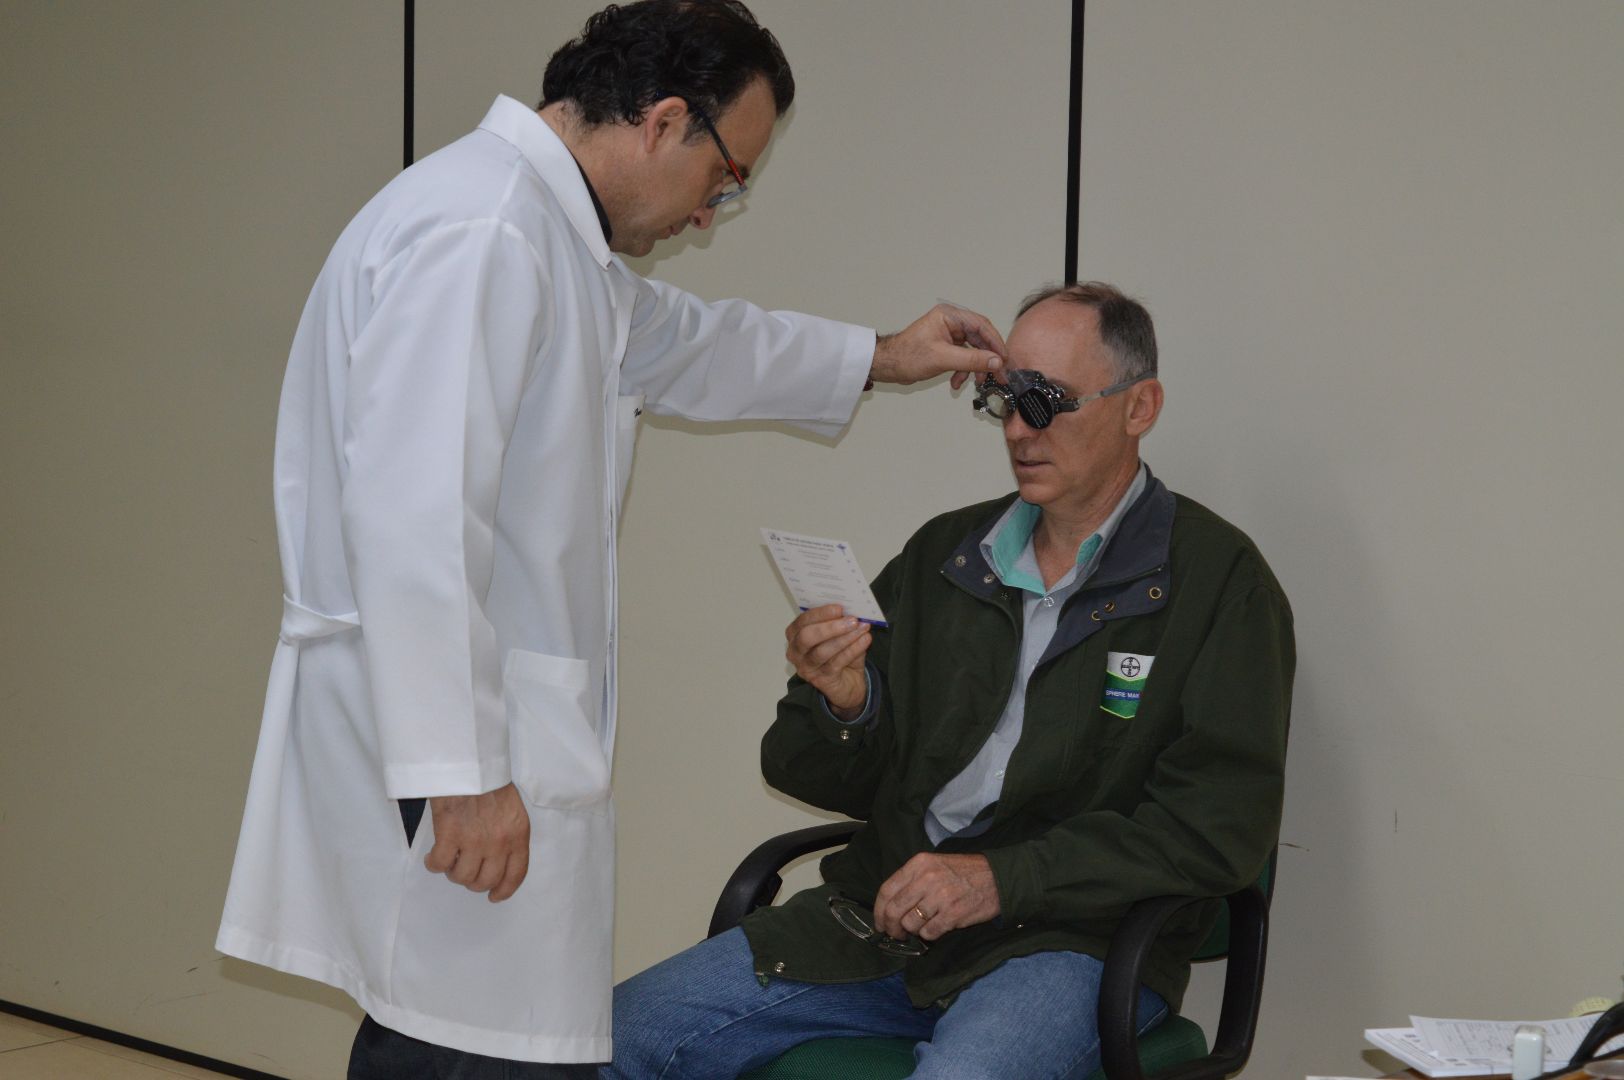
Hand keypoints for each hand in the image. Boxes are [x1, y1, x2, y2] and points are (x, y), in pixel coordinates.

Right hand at [424, 783, 529, 901]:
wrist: (468, 761)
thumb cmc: (488, 781)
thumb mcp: (512, 809)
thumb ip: (509, 835)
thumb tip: (497, 861)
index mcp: (518, 834)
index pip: (516, 874)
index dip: (504, 890)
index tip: (495, 896)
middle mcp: (499, 842)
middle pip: (486, 880)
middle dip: (473, 880)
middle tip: (465, 868)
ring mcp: (474, 840)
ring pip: (462, 877)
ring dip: (453, 872)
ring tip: (450, 857)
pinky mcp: (450, 835)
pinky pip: (440, 865)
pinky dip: (433, 864)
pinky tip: (432, 856)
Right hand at [785, 604, 871, 720]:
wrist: (848, 683)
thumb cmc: (839, 654)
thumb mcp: (838, 634)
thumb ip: (841, 622)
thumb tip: (853, 610)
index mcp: (795, 634)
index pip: (802, 621)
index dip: (820, 613)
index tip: (839, 608)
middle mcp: (796, 652)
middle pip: (806, 637)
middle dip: (829, 627)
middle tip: (852, 620)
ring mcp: (806, 668)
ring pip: (822, 651)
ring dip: (844, 638)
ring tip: (862, 628)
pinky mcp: (820, 680)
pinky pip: (836, 663)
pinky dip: (853, 650)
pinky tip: (865, 640)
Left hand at [871, 303, 1005, 388]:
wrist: (887, 366)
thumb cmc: (906, 356)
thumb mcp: (943, 358)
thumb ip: (972, 359)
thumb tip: (996, 361)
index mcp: (950, 316)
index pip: (982, 326)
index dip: (996, 343)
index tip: (1004, 359)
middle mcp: (951, 322)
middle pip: (980, 339)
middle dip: (987, 359)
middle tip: (998, 375)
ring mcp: (949, 335)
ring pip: (973, 350)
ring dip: (975, 367)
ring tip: (975, 382)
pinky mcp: (946, 347)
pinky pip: (963, 358)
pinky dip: (963, 370)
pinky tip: (956, 382)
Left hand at [874, 852, 999, 941]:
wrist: (997, 877)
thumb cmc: (962, 872)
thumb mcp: (934, 864)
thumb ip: (912, 880)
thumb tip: (890, 907)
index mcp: (919, 864)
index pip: (886, 890)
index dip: (879, 911)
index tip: (880, 922)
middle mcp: (927, 879)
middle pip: (894, 910)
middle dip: (891, 927)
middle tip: (896, 934)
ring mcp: (940, 897)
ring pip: (910, 924)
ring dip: (912, 931)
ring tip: (920, 928)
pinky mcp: (953, 914)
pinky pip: (929, 933)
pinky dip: (928, 935)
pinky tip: (935, 929)